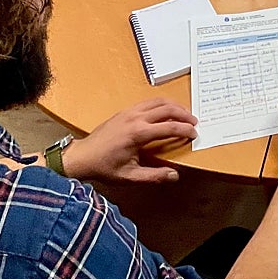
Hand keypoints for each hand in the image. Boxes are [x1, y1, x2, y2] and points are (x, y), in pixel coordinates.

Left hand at [59, 98, 197, 183]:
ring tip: (184, 114)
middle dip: (184, 114)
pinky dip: (161, 104)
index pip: (170, 127)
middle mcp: (135, 118)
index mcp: (138, 133)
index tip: (194, 134)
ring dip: (174, 106)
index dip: (185, 130)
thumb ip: (153, 176)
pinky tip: (165, 111)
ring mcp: (129, 112)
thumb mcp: (130, 176)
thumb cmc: (104, 167)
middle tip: (194, 122)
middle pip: (167, 109)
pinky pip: (147, 102)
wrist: (82, 157)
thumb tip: (174, 175)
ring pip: (158, 101)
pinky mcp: (124, 111)